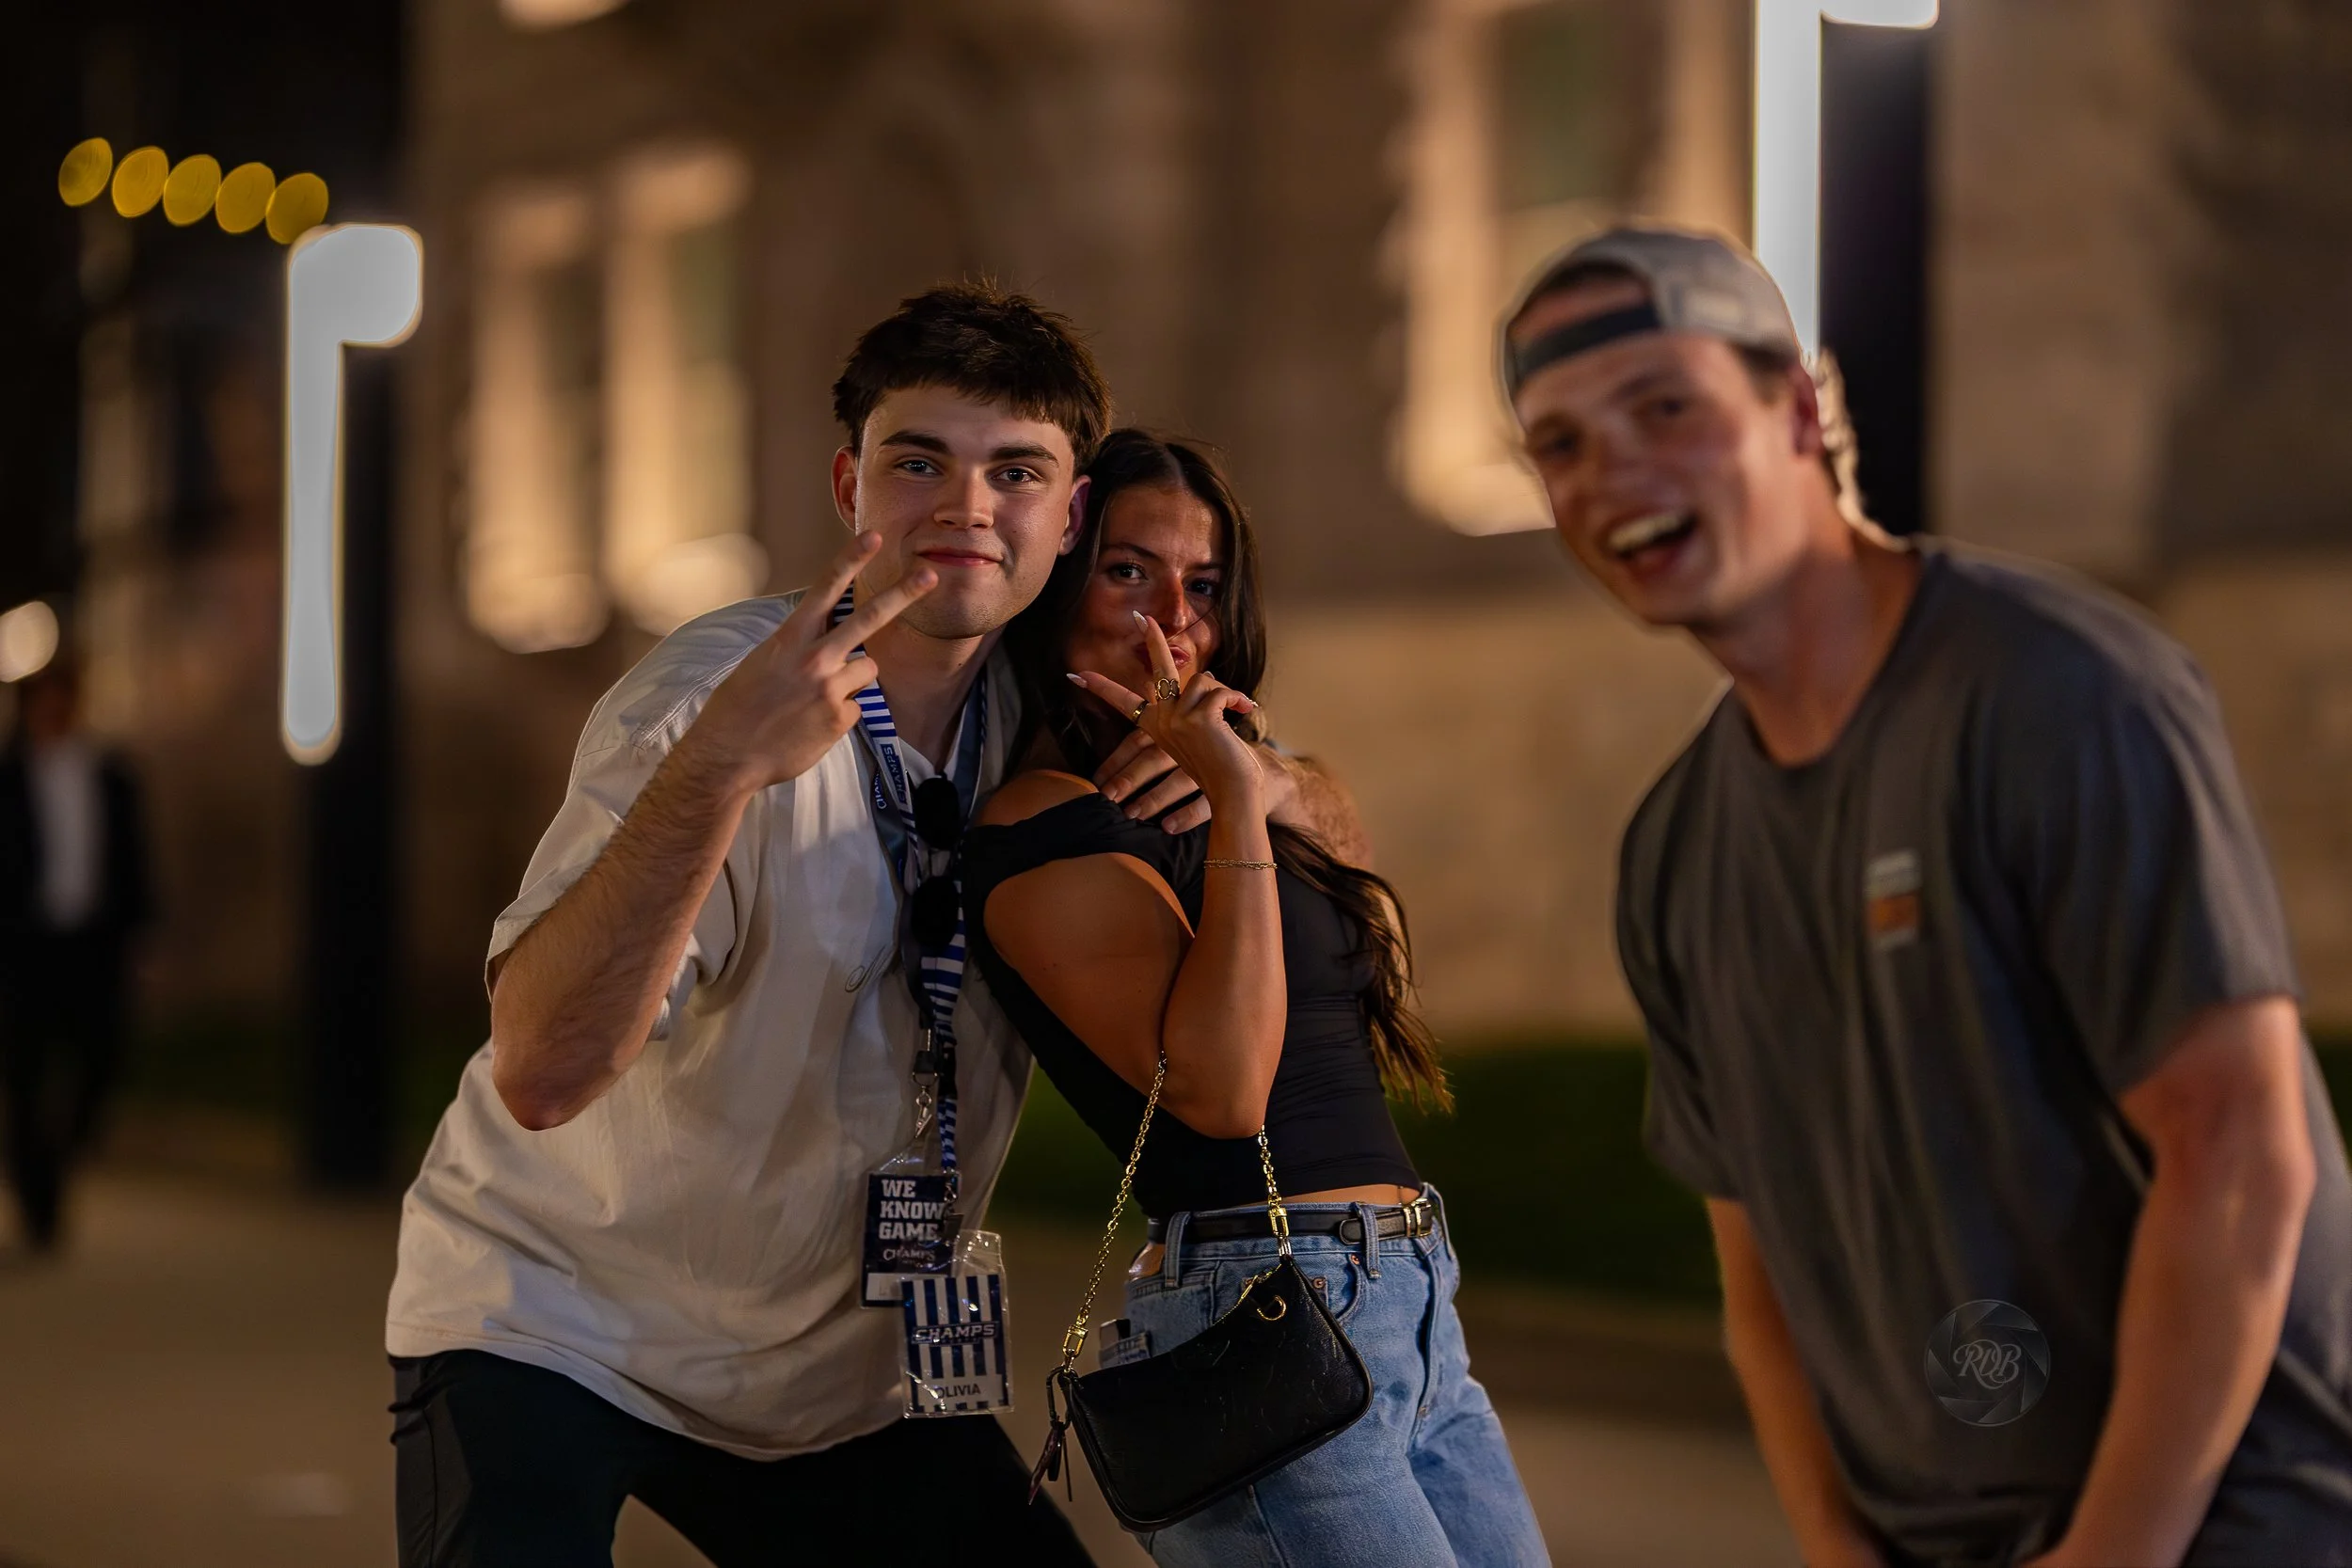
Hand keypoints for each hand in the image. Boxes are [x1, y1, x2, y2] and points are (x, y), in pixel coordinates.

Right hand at [681, 532, 935, 795]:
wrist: (727, 754)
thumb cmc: (738, 709)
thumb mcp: (763, 663)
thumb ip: (798, 648)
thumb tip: (828, 647)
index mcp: (789, 638)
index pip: (825, 589)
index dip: (851, 560)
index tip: (874, 537)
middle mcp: (814, 657)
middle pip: (868, 618)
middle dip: (902, 593)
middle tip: (930, 575)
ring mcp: (830, 688)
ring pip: (866, 668)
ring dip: (852, 680)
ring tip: (815, 699)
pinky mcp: (841, 718)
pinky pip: (856, 707)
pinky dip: (839, 715)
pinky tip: (811, 725)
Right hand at [1070, 614, 1261, 812]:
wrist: (1233, 792)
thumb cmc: (1219, 768)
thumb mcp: (1198, 737)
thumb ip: (1193, 708)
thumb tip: (1206, 673)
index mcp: (1157, 727)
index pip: (1124, 702)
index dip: (1101, 687)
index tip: (1076, 675)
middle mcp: (1164, 720)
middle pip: (1158, 669)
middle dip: (1152, 639)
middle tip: (1143, 617)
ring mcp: (1179, 718)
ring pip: (1204, 680)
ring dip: (1225, 692)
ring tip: (1236, 710)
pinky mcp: (1200, 717)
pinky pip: (1222, 691)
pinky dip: (1238, 699)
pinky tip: (1245, 711)